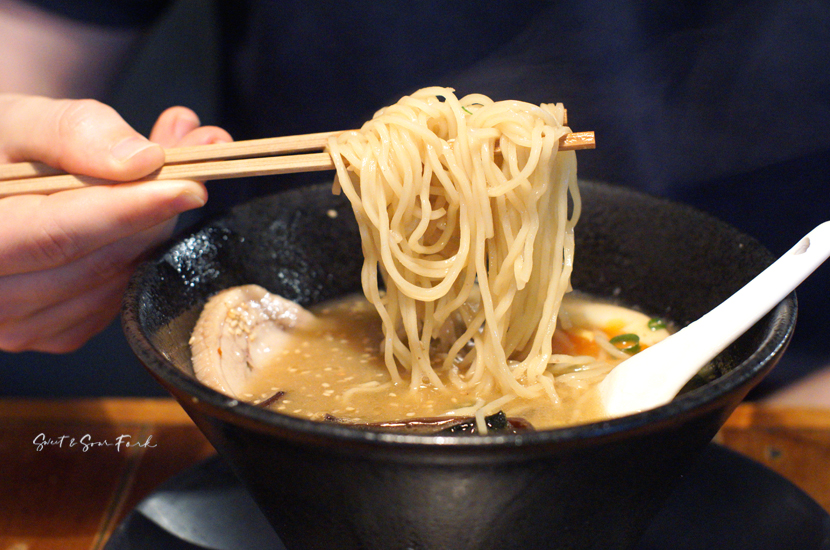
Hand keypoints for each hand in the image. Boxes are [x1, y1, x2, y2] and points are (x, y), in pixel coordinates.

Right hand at [0, 95, 231, 351]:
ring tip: (166, 181)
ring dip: (153, 233)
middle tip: (192, 169)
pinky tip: (139, 221)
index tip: (189, 187)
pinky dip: (140, 257)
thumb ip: (74, 132)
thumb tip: (143, 161)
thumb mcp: (20, 121)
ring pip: (115, 285)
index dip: (129, 211)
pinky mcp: (51, 334)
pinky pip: (116, 301)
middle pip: (95, 265)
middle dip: (153, 216)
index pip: (58, 236)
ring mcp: (18, 326)